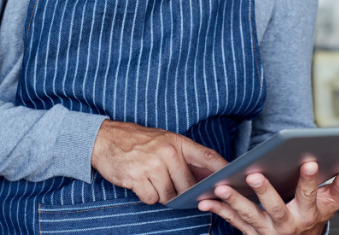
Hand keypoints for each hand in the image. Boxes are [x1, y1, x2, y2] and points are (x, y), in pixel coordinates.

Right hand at [90, 120, 227, 204]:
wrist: (104, 139)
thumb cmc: (137, 141)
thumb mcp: (164, 140)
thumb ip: (184, 157)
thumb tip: (207, 177)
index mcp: (177, 142)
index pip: (207, 157)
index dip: (222, 170)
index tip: (234, 179)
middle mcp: (167, 152)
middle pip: (188, 185)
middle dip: (183, 192)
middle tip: (171, 185)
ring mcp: (152, 165)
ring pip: (170, 195)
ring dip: (162, 194)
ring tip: (152, 179)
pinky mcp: (137, 178)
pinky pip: (152, 199)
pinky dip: (147, 195)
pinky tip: (140, 182)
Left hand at [197, 162, 338, 234]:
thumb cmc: (312, 215)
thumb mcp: (330, 203)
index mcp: (308, 213)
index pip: (310, 194)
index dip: (309, 180)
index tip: (309, 162)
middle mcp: (287, 224)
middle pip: (275, 208)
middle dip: (264, 191)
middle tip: (254, 174)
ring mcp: (267, 231)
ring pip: (250, 216)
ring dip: (234, 201)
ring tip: (221, 186)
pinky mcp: (251, 233)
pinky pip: (233, 221)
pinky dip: (219, 210)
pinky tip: (205, 199)